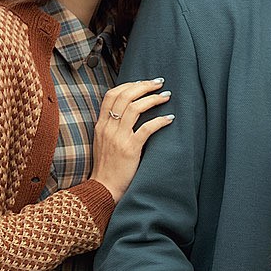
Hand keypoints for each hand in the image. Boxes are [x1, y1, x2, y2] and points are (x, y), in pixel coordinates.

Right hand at [88, 78, 173, 201]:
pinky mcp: (130, 149)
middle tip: (159, 83)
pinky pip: (146, 129)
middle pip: (124, 96)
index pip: (111, 95)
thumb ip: (112, 127)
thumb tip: (127, 112)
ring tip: (166, 96)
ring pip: (135, 108)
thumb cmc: (107, 166)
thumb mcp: (103, 142)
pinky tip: (169, 119)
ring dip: (153, 99)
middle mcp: (108, 128)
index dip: (128, 85)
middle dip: (143, 86)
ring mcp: (118, 138)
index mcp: (101, 125)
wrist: (103, 188)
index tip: (142, 82)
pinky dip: (159, 121)